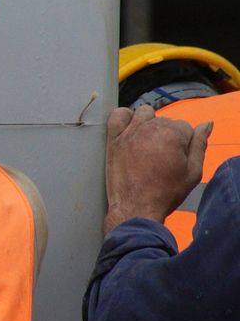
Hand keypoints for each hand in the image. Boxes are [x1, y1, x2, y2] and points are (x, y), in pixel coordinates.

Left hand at [104, 106, 211, 232]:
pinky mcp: (113, 139)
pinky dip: (124, 118)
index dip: (184, 143)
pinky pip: (117, 115)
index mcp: (173, 135)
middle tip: (162, 157)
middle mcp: (151, 128)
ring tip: (148, 143)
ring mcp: (130, 132)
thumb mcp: (193, 172)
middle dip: (167, 135)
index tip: (176, 158)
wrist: (136, 208)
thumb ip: (200, 145)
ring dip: (149, 123)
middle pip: (165, 121)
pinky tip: (129, 130)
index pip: (185, 127)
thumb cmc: (166, 192)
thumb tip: (206, 124)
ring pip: (144, 113)